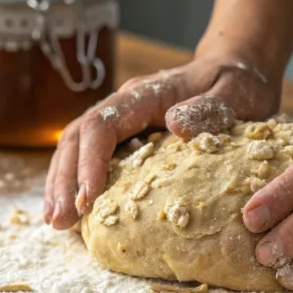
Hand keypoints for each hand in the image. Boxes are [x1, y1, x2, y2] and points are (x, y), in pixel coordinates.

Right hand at [44, 53, 282, 229]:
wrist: (235, 71)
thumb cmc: (237, 85)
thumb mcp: (235, 93)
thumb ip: (209, 109)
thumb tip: (175, 124)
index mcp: (144, 94)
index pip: (102, 125)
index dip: (90, 162)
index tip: (87, 199)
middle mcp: (123, 105)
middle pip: (77, 137)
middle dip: (64, 180)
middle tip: (58, 221)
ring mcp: (121, 121)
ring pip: (75, 148)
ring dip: (62, 184)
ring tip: (55, 222)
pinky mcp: (125, 137)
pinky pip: (89, 157)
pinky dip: (76, 184)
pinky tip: (73, 213)